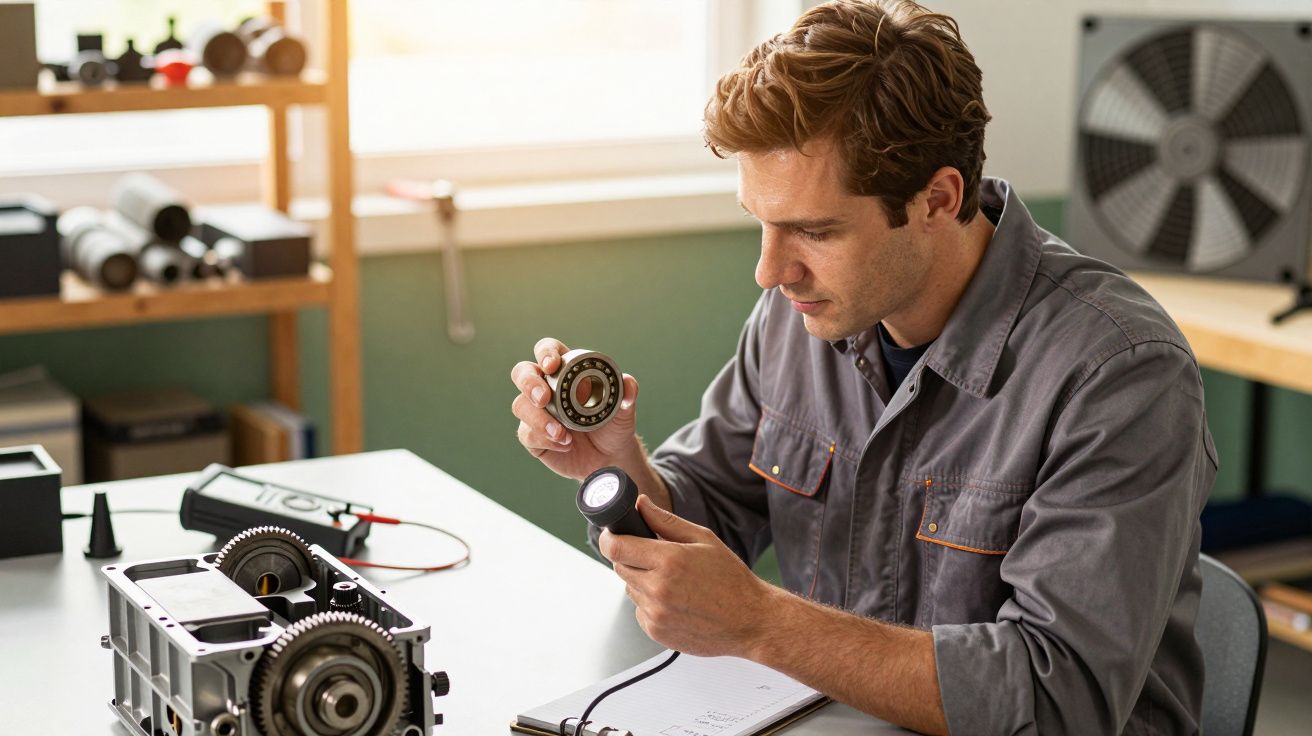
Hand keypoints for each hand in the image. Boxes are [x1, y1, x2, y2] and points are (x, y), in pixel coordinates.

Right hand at [510, 337, 640, 480]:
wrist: (609, 457)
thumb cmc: (613, 425)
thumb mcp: (624, 408)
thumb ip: (627, 393)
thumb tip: (628, 383)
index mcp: (565, 370)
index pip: (547, 350)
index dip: (545, 353)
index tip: (552, 365)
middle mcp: (546, 387)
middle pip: (522, 373)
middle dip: (529, 382)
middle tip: (543, 398)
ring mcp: (536, 411)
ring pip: (520, 405)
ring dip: (538, 419)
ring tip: (561, 434)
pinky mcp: (532, 435)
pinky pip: (527, 433)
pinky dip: (544, 439)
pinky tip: (564, 444)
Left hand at [600, 495, 774, 657]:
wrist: (749, 621)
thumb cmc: (731, 580)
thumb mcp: (703, 539)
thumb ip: (666, 521)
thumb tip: (641, 504)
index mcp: (669, 561)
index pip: (617, 548)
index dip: (610, 538)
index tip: (612, 535)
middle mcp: (658, 589)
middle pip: (620, 567)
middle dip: (631, 558)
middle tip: (655, 558)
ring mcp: (656, 614)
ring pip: (629, 588)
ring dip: (641, 581)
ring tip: (672, 582)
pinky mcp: (656, 632)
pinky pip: (639, 610)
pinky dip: (650, 603)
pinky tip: (675, 601)